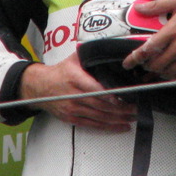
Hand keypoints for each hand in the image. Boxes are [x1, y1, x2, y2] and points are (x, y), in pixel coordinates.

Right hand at [19, 52, 136, 131]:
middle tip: (136, 108)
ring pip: (99, 117)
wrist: (39, 87)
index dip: (108, 96)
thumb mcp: (74, 59)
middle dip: (120, 109)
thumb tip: (110, 48)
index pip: (94, 89)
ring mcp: (73, 109)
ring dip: (118, 119)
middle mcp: (74, 95)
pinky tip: (121, 126)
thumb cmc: (60, 72)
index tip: (122, 98)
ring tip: (133, 117)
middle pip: (100, 105)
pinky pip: (93, 125)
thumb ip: (91, 54)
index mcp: (75, 78)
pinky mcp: (72, 119)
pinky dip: (109, 127)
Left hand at [122, 0, 175, 79]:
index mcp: (173, 31)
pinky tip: (166, 73)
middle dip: (146, 65)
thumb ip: (157, 6)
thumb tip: (139, 8)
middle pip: (156, 64)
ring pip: (166, 72)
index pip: (148, 49)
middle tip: (142, 63)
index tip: (128, 63)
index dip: (135, 58)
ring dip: (157, 72)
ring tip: (153, 68)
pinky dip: (170, 77)